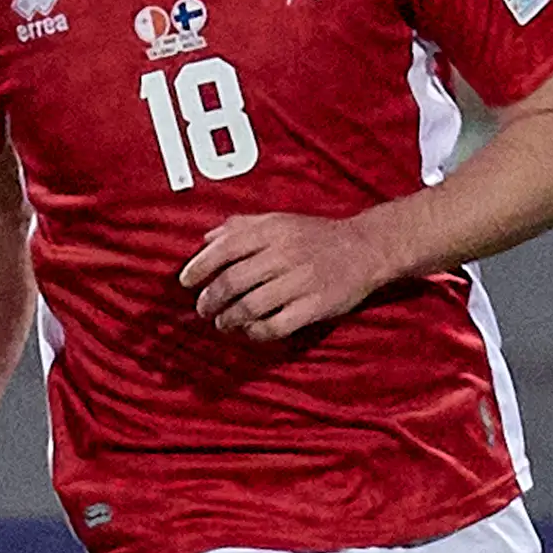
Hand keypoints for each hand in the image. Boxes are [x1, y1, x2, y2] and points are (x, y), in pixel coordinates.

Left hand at [178, 210, 398, 340]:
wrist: (367, 248)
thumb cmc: (317, 236)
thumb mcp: (280, 221)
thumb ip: (242, 227)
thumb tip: (206, 238)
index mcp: (273, 230)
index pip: (225, 248)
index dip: (200, 266)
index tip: (185, 281)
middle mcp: (285, 254)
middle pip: (233, 281)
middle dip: (210, 300)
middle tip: (202, 309)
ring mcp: (301, 281)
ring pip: (250, 306)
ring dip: (229, 319)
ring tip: (223, 323)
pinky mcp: (315, 306)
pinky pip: (276, 325)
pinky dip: (256, 332)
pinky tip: (250, 331)